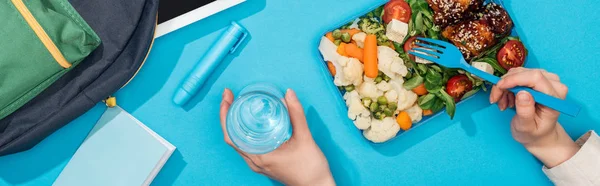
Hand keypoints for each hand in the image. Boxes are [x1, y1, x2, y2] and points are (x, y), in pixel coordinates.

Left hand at [220, 88, 334, 185]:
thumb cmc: (310, 168)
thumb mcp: (304, 138)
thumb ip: (296, 114)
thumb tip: (288, 94)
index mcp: (259, 156)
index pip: (231, 135)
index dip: (225, 115)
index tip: (227, 96)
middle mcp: (254, 161)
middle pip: (231, 137)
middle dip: (227, 115)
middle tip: (230, 96)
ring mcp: (258, 164)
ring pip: (238, 142)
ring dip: (234, 123)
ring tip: (237, 105)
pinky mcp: (264, 163)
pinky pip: (247, 146)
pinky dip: (244, 132)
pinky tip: (250, 122)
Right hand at [490, 68, 579, 167]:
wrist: (540, 133)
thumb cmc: (534, 132)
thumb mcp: (527, 127)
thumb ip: (525, 112)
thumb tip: (522, 93)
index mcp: (555, 97)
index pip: (535, 77)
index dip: (514, 79)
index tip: (499, 88)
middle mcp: (553, 83)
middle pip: (524, 73)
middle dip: (505, 85)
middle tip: (496, 101)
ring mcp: (546, 78)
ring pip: (517, 72)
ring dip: (505, 87)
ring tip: (503, 103)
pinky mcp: (537, 77)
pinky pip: (516, 74)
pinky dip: (507, 86)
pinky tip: (507, 99)